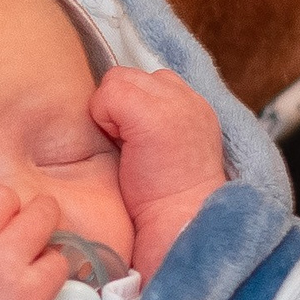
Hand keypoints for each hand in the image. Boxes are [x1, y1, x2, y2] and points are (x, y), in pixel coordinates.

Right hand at [0, 182, 70, 299]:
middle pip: (0, 195)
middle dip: (12, 211)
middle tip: (16, 235)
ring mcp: (2, 264)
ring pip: (40, 214)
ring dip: (43, 229)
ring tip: (38, 251)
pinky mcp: (31, 291)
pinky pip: (57, 259)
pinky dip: (55, 271)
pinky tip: (42, 286)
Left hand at [95, 66, 225, 279]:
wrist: (180, 223)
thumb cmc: (166, 202)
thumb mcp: (167, 151)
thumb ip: (154, 123)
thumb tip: (119, 111)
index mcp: (195, 109)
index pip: (150, 81)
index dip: (132, 108)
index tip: (135, 142)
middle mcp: (188, 98)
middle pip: (130, 76)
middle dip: (120, 108)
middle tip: (129, 147)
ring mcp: (172, 102)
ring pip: (117, 80)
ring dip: (110, 113)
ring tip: (127, 149)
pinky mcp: (151, 114)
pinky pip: (108, 94)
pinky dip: (104, 118)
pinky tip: (121, 148)